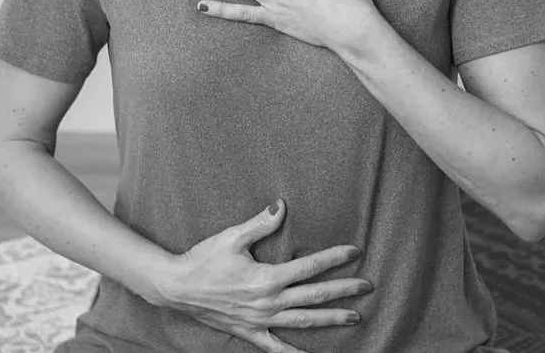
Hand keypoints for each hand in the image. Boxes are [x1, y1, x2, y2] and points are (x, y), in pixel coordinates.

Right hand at [159, 199, 371, 352]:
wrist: (177, 287)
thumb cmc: (204, 258)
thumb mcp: (232, 236)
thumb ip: (260, 224)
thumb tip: (282, 206)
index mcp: (267, 277)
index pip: (310, 267)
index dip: (334, 259)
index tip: (355, 252)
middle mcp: (268, 302)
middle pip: (314, 296)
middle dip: (343, 291)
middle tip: (368, 286)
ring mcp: (260, 321)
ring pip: (303, 321)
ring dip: (331, 318)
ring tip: (354, 317)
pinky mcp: (250, 332)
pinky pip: (276, 348)